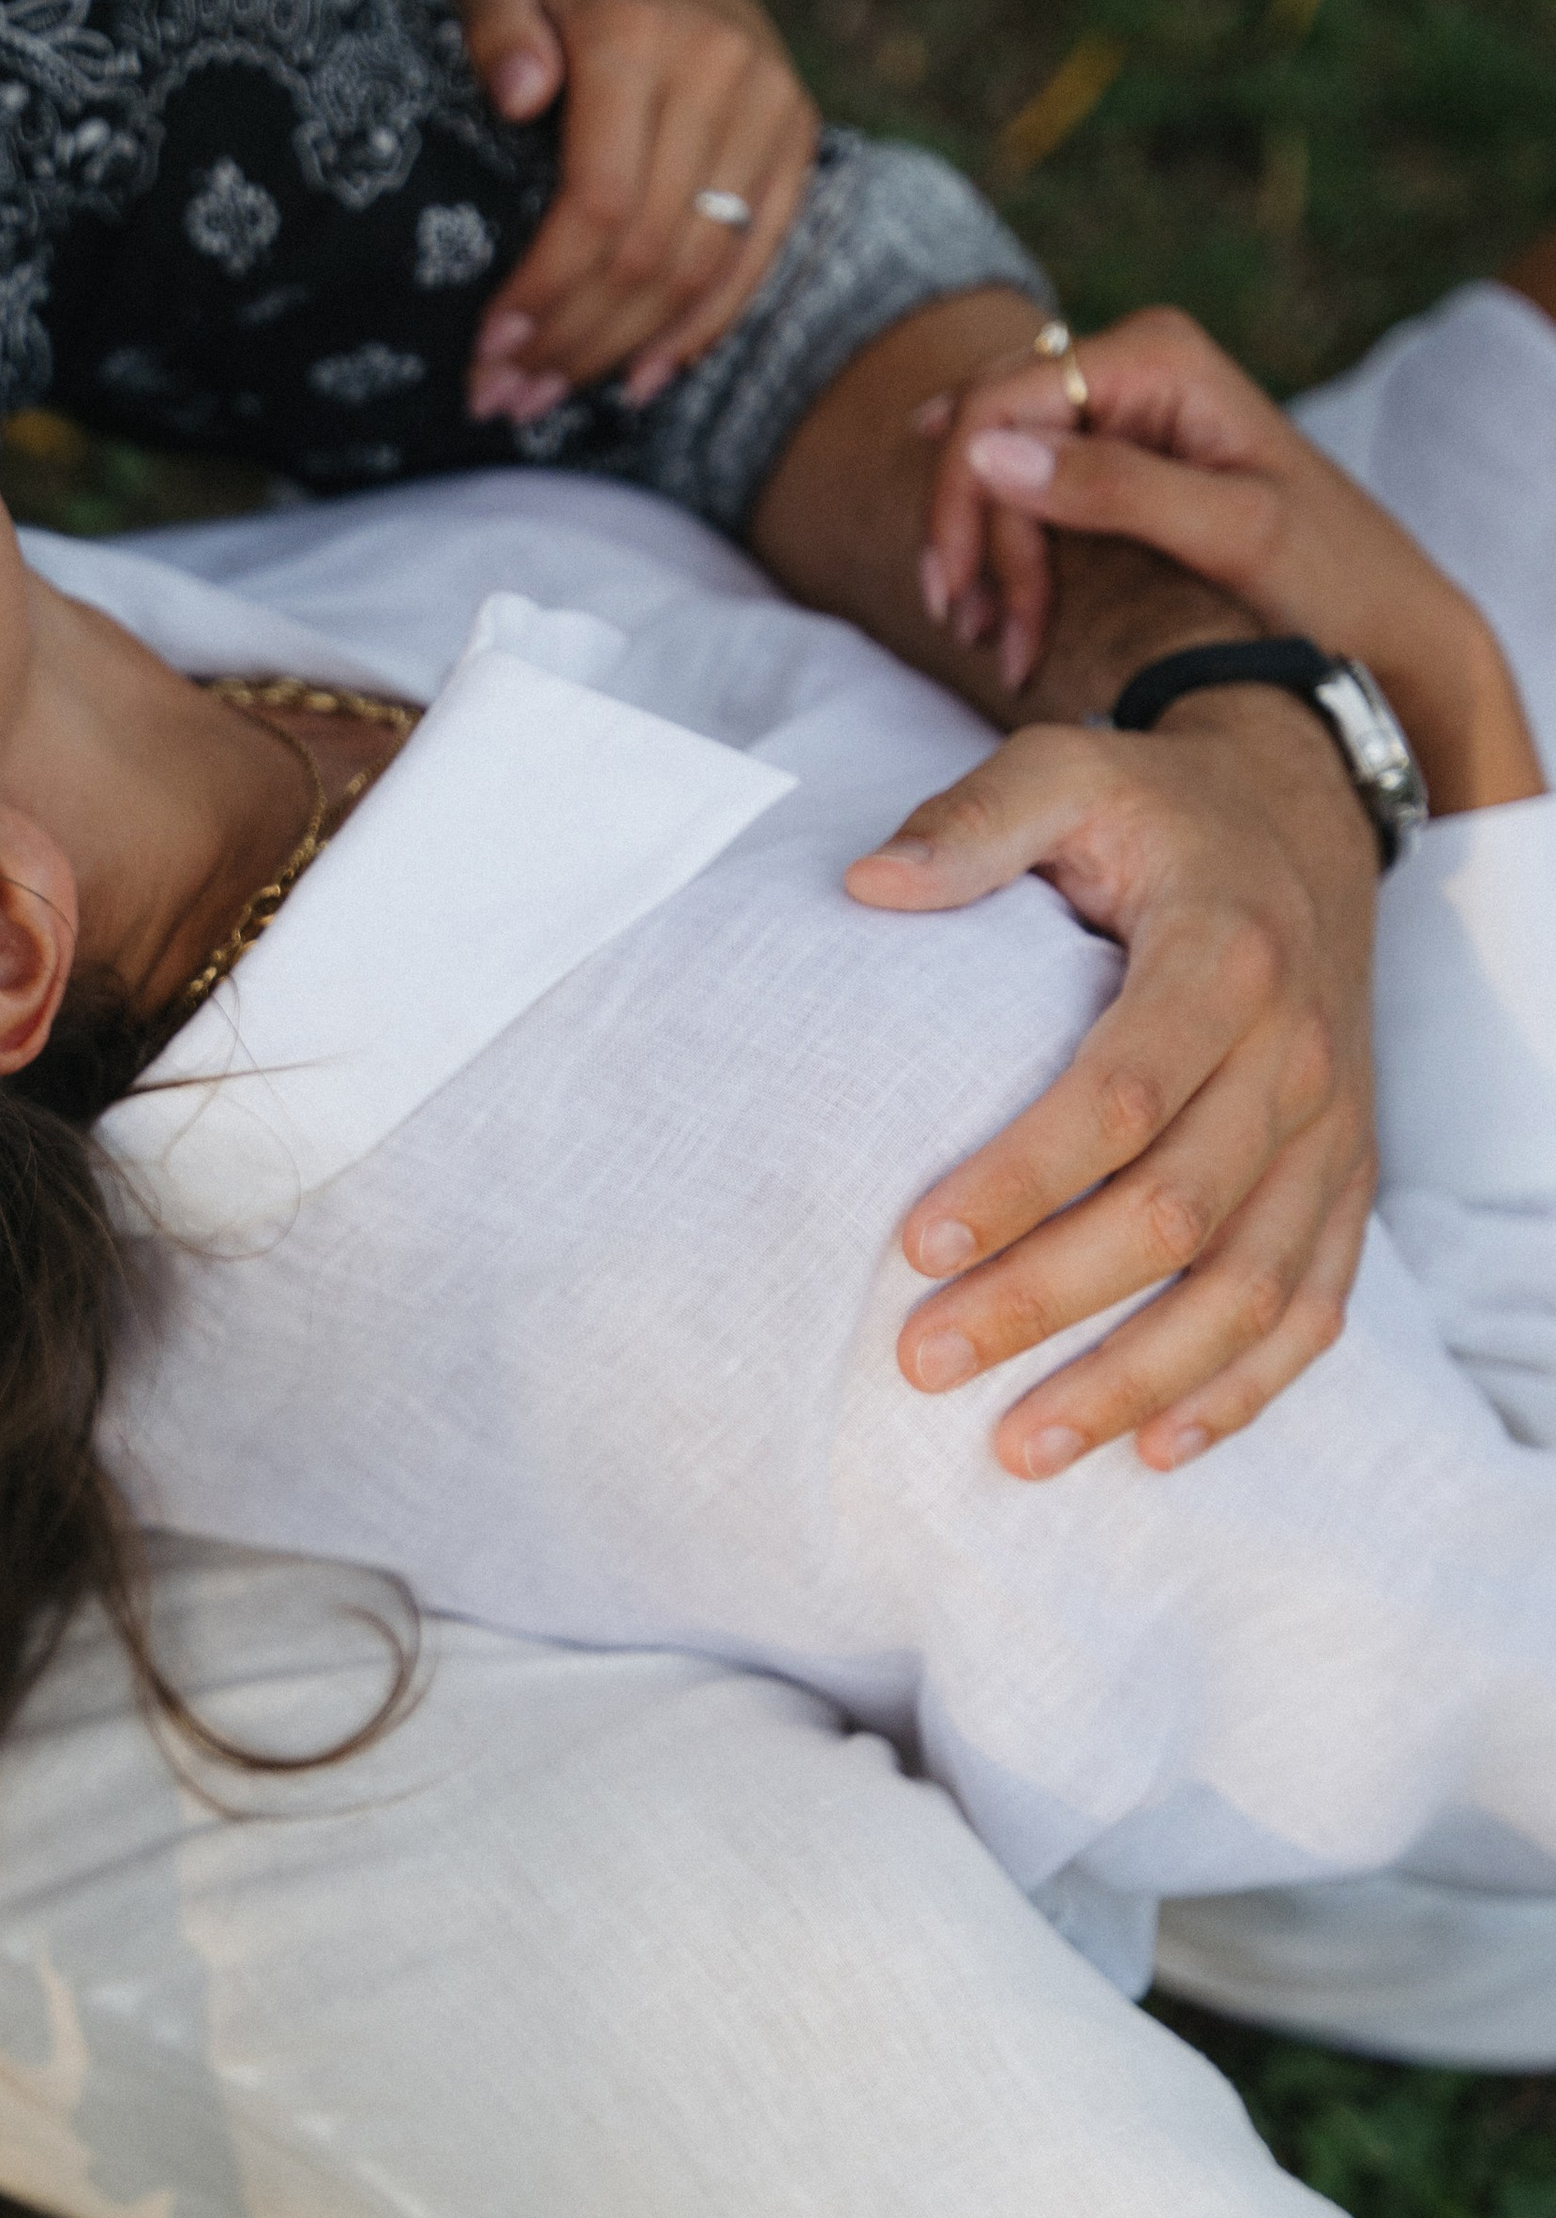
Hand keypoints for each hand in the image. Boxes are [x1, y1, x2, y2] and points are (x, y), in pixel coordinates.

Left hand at [452, 0, 817, 419]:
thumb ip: (495, 24)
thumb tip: (519, 94)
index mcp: (638, 30)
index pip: (599, 199)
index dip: (546, 288)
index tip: (490, 348)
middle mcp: (719, 67)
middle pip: (646, 249)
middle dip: (571, 339)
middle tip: (503, 397)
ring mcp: (770, 107)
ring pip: (697, 269)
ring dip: (620, 350)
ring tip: (547, 397)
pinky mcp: (797, 141)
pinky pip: (752, 262)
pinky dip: (695, 333)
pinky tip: (636, 379)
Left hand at [847, 699, 1379, 1475]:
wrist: (1299, 820)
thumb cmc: (1155, 813)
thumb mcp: (1067, 769)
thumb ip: (973, 822)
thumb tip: (870, 884)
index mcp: (1225, 956)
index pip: (1120, 1094)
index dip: (1019, 1179)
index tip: (912, 1243)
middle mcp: (1297, 1055)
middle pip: (1177, 1212)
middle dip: (1045, 1301)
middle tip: (922, 1361)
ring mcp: (1334, 1132)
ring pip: (1250, 1288)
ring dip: (1136, 1380)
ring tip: (1018, 1447)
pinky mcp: (1347, 1184)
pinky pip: (1315, 1308)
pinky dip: (1244, 1391)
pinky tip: (1157, 1448)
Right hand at [921, 304, 1543, 810]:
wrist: (1383, 618)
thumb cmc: (1328, 576)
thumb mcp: (1230, 532)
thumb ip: (1113, 487)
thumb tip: (984, 454)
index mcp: (1158, 357)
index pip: (1000, 401)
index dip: (959, 496)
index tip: (956, 595)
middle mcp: (1132, 365)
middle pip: (986, 433)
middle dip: (969, 538)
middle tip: (972, 634)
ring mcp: (1123, 411)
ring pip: (997, 470)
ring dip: (984, 561)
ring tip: (994, 644)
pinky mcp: (1118, 460)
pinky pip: (1027, 494)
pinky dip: (1007, 561)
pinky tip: (1009, 618)